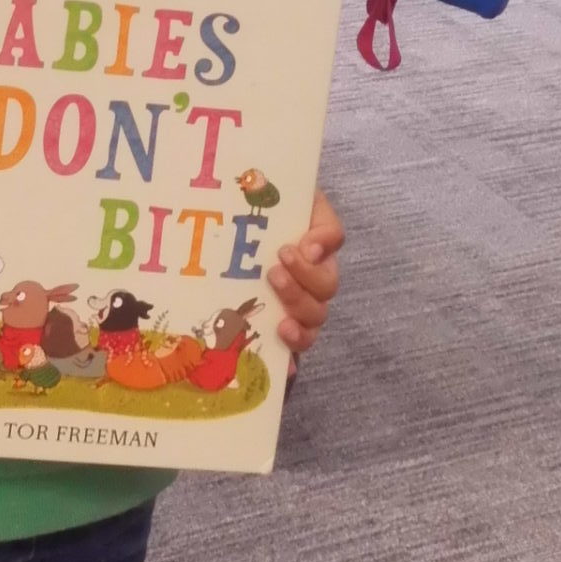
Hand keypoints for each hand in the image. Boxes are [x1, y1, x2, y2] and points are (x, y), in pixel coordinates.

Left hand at [268, 187, 343, 356]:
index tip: (299, 247)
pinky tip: (285, 369)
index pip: (331, 237)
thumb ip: (289, 198)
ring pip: (314, 320)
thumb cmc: (252, 211)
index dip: (322, 244)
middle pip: (325, 288)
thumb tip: (309, 245)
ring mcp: (299, 303)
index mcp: (311, 235)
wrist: (229, 227)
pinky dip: (292, 360)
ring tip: (279, 319)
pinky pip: (293, 349)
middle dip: (302, 284)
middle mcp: (312, 273)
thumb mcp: (273, 192)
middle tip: (274, 273)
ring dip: (299, 318)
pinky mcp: (280, 329)